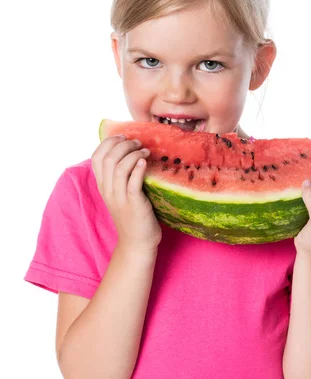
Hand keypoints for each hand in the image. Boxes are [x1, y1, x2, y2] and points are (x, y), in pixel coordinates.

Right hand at [91, 135, 161, 249]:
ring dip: (132, 154)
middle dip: (123, 145)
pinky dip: (138, 169)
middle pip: (108, 159)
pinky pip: (133, 183)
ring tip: (144, 151)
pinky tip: (145, 162)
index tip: (123, 136)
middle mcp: (108, 191)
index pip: (96, 157)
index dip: (108, 142)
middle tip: (137, 143)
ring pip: (118, 168)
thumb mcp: (120, 194)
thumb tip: (129, 152)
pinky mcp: (134, 204)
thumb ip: (120, 176)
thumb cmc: (133, 215)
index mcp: (103, 186)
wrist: (137, 242)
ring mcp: (120, 198)